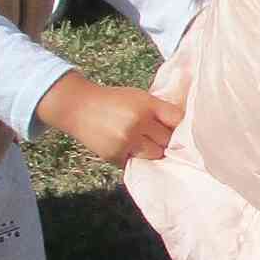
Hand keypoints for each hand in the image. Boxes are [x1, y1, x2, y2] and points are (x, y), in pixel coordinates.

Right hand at [37, 72, 178, 164]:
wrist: (78, 107)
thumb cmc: (112, 100)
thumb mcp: (138, 97)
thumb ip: (158, 110)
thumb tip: (181, 127)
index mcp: (147, 105)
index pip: (177, 120)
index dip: (181, 126)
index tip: (182, 129)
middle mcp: (138, 123)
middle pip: (169, 141)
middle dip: (167, 140)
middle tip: (162, 137)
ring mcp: (127, 141)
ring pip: (156, 155)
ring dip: (154, 150)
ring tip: (146, 143)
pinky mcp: (116, 155)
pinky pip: (136, 162)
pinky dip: (135, 157)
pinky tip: (129, 147)